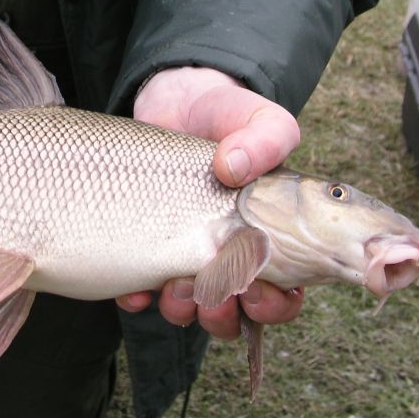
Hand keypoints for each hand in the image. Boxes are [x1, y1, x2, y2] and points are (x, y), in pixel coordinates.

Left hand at [118, 67, 303, 337]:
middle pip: (236, 314)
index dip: (275, 306)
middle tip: (214, 294)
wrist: (177, 101)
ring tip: (174, 286)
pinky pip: (139, 288)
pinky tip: (135, 287)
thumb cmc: (230, 116)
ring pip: (189, 309)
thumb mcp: (261, 120)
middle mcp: (228, 254)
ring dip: (183, 309)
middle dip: (225, 316)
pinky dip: (137, 296)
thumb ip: (265, 139)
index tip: (257, 289)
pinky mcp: (144, 244)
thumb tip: (233, 168)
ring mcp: (184, 253)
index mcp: (269, 238)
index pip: (284, 293)